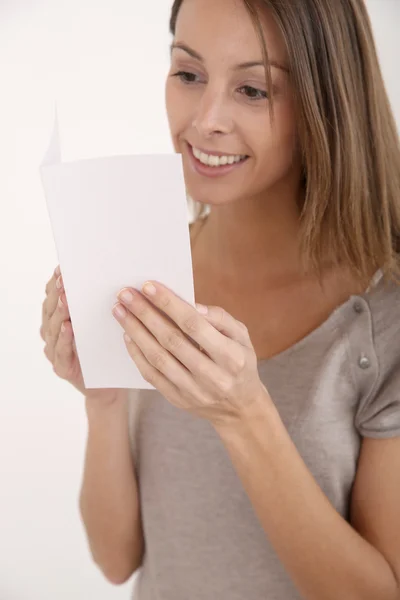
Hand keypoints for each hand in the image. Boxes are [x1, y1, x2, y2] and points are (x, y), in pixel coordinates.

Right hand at [41, 266, 125, 405]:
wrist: (110, 384)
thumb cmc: (108, 348)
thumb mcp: (105, 321)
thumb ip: (102, 302)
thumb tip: (114, 277)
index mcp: (61, 317)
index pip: (54, 294)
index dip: (57, 280)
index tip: (65, 267)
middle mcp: (53, 331)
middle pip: (51, 308)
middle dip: (57, 293)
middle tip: (64, 279)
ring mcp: (55, 350)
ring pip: (53, 327)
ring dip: (59, 312)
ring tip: (66, 299)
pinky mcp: (62, 368)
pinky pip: (61, 351)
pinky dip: (64, 338)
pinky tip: (69, 327)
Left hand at [112, 281, 271, 425]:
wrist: (239, 408)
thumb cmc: (239, 362)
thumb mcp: (242, 337)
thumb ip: (221, 318)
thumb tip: (193, 305)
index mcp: (231, 356)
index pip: (194, 324)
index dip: (169, 304)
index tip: (149, 286)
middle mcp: (212, 375)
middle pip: (171, 339)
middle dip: (145, 313)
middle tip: (125, 294)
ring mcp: (193, 390)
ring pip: (157, 358)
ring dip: (135, 331)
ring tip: (120, 311)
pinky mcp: (177, 399)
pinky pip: (152, 375)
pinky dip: (137, 354)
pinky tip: (127, 335)